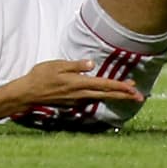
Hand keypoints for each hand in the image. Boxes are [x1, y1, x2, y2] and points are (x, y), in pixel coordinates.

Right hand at [17, 59, 142, 105]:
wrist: (28, 94)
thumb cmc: (41, 76)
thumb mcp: (57, 65)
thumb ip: (76, 65)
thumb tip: (92, 64)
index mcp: (79, 83)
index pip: (104, 85)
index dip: (120, 87)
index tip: (133, 88)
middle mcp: (80, 94)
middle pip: (106, 95)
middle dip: (123, 95)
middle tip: (139, 95)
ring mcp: (76, 101)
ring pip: (100, 98)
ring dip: (114, 96)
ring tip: (127, 93)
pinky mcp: (72, 103)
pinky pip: (91, 100)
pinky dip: (102, 97)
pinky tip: (105, 94)